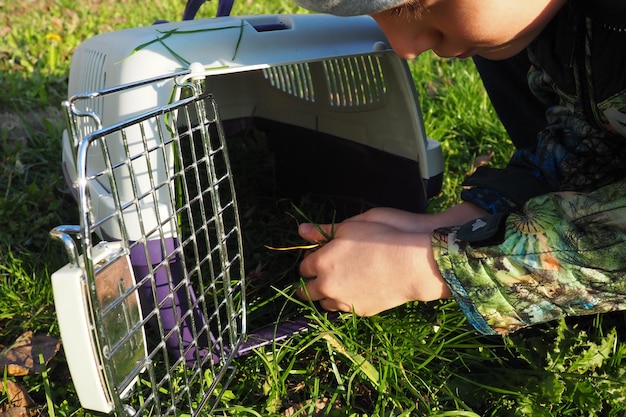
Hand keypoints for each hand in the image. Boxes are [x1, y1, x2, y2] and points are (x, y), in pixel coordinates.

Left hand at [296, 220, 450, 315]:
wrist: (412, 264)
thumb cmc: (382, 238)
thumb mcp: (350, 226)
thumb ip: (323, 230)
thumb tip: (302, 230)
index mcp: (321, 262)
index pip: (303, 267)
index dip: (310, 261)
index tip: (318, 258)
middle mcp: (327, 285)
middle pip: (306, 291)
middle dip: (310, 283)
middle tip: (319, 275)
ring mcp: (343, 301)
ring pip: (324, 304)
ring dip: (326, 295)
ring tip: (336, 284)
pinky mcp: (360, 311)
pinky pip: (345, 309)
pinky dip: (345, 301)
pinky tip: (355, 291)